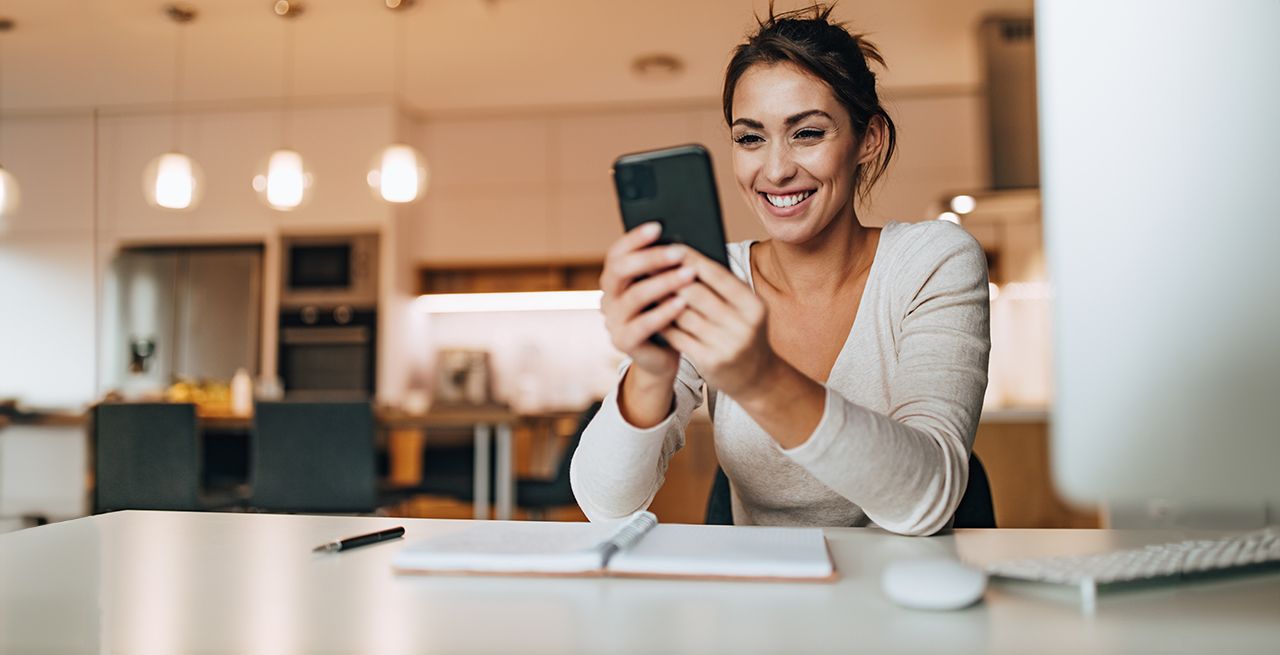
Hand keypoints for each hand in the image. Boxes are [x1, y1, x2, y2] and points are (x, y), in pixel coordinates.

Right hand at [599, 222, 696, 380]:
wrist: (662, 356)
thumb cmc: (668, 314)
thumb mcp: (665, 288)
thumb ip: (666, 268)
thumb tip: (685, 240)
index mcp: (614, 279)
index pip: (616, 253)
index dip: (634, 238)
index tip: (658, 226)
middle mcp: (608, 298)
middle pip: (620, 270)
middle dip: (650, 258)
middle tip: (679, 251)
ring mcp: (613, 321)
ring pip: (634, 296)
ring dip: (663, 282)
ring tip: (689, 274)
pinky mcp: (623, 342)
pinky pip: (642, 325)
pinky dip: (663, 312)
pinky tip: (682, 303)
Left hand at [660, 246, 777, 400]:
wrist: (755, 376)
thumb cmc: (742, 331)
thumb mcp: (744, 309)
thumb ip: (722, 287)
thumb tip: (685, 258)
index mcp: (753, 305)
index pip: (718, 276)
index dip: (693, 259)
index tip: (671, 246)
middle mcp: (743, 326)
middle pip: (697, 295)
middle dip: (670, 277)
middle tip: (649, 263)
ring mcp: (727, 346)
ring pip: (683, 316)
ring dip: (662, 299)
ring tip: (645, 284)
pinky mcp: (710, 362)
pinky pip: (678, 337)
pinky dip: (662, 322)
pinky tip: (650, 311)